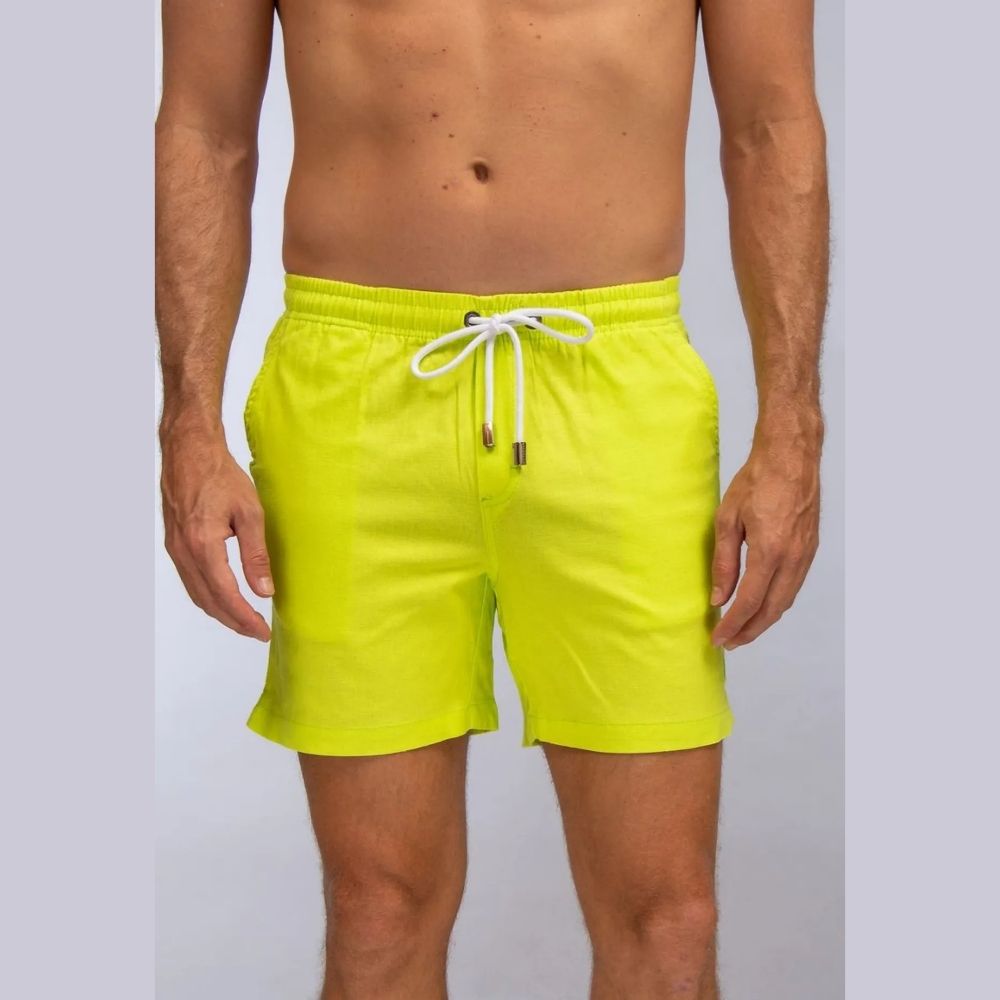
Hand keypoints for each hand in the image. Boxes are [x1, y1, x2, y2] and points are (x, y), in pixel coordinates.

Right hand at [161, 430, 272, 640]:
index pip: (225, 595)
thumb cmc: (220, 475)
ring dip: (220, 611)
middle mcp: (183, 552)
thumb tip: (264, 591)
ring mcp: (175, 549)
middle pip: (208, 601)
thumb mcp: (249, 513)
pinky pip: (190, 580)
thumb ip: (256, 555)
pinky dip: (207, 595)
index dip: (244, 618)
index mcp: (202, 545)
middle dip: (233, 621)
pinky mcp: (174, 544)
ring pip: (196, 593)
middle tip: (256, 631)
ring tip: (244, 620)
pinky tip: (223, 597)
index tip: (262, 631)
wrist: (188, 451)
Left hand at [710, 436, 819, 649]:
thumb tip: (719, 597)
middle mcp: (793, 558)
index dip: (733, 624)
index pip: (749, 602)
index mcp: (770, 551)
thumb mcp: (728, 519)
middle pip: (772, 609)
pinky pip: (794, 585)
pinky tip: (763, 604)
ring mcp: (805, 555)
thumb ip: (724, 562)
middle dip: (749, 630)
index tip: (718, 638)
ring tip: (743, 629)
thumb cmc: (756, 481)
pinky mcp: (810, 549)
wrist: (792, 457)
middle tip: (729, 642)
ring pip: (786, 600)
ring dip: (764, 620)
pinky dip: (777, 602)